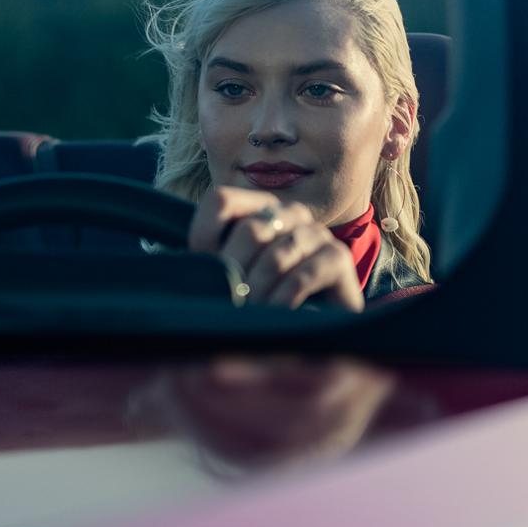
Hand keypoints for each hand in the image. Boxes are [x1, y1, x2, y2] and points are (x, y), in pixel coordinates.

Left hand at [189, 187, 364, 311]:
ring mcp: (316, 232)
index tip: (206, 270)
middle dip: (235, 273)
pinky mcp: (338, 258)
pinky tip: (276, 316)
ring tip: (251, 315)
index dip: (205, 234)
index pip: (221, 200)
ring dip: (258, 292)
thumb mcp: (235, 278)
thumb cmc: (269, 300)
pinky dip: (281, 301)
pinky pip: (300, 276)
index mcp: (260, 208)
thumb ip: (215, 262)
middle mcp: (290, 213)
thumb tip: (190, 266)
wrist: (321, 326)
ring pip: (275, 257)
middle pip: (250, 231)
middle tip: (232, 303)